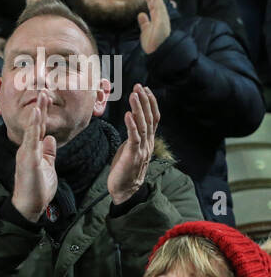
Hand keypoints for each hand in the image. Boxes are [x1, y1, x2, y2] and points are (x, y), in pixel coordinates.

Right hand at [12, 91, 57, 221]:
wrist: (30, 205)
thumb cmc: (38, 189)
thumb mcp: (47, 166)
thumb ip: (48, 152)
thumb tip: (51, 139)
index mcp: (34, 149)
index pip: (40, 127)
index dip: (43, 113)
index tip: (47, 97)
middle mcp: (28, 148)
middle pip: (36, 123)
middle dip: (40, 106)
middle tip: (44, 88)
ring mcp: (27, 152)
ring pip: (33, 127)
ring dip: (37, 111)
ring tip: (41, 95)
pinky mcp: (28, 157)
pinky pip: (32, 138)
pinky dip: (34, 125)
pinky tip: (36, 113)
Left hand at [107, 84, 158, 204]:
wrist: (124, 190)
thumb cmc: (124, 168)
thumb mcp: (129, 148)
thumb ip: (133, 135)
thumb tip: (131, 120)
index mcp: (148, 140)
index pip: (153, 117)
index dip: (150, 103)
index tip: (144, 89)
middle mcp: (148, 143)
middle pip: (150, 118)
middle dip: (145, 101)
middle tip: (139, 86)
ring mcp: (142, 149)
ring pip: (143, 125)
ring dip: (138, 108)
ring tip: (134, 95)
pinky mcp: (133, 155)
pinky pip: (134, 137)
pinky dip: (132, 125)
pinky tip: (128, 114)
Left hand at [137, 0, 171, 54]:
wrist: (157, 51)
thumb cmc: (152, 43)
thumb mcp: (145, 31)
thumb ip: (144, 22)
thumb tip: (141, 14)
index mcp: (156, 17)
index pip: (151, 2)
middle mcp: (160, 15)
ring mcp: (161, 16)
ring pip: (156, 0)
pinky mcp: (161, 18)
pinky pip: (158, 5)